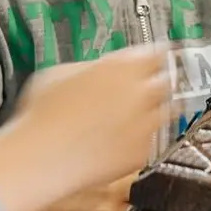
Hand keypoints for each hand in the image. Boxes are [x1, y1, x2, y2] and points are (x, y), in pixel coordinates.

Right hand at [0, 45, 167, 210]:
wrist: (44, 156)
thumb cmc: (42, 114)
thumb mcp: (61, 73)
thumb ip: (92, 68)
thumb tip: (100, 71)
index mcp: (124, 66)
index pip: (159, 54)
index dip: (156, 58)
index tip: (154, 62)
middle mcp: (142, 92)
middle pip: (168, 82)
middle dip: (159, 84)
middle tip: (146, 90)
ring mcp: (146, 124)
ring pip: (167, 113)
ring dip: (156, 112)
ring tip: (136, 117)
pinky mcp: (143, 152)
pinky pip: (153, 141)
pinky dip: (143, 138)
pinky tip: (121, 140)